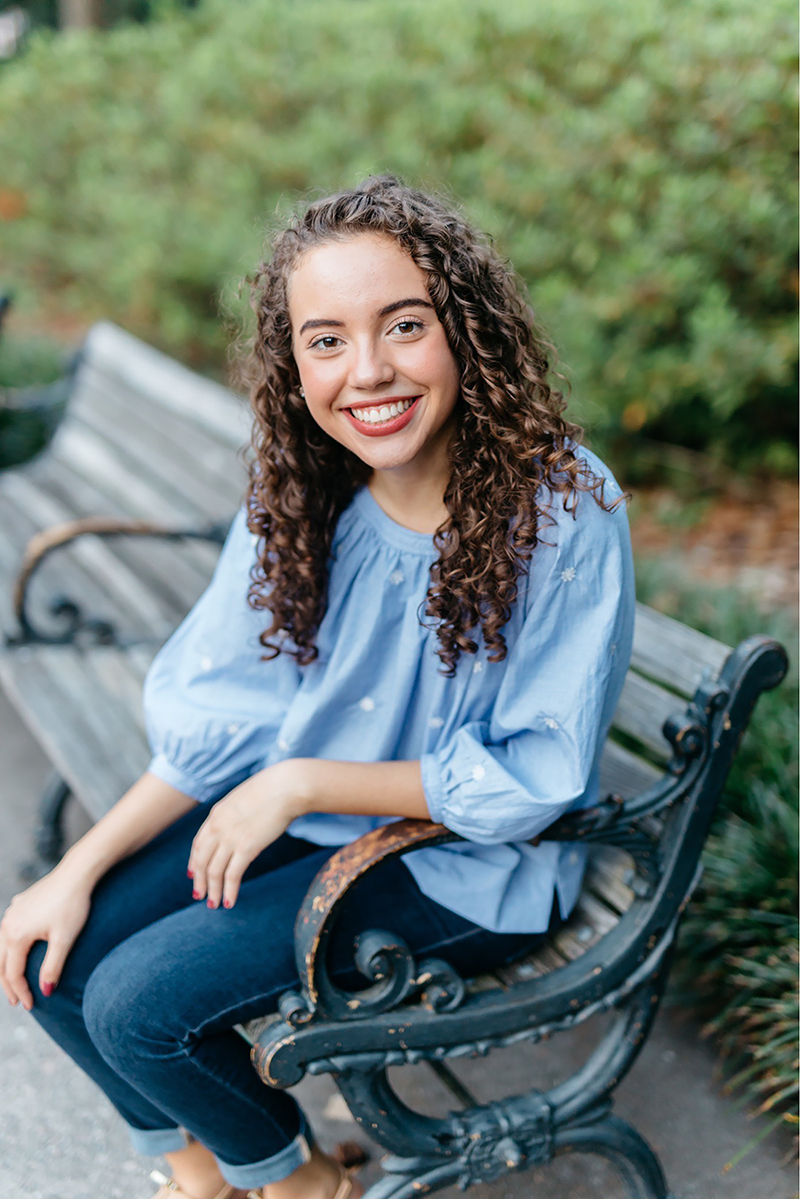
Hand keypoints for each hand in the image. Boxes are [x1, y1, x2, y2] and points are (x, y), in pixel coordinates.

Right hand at [0, 868, 91, 1009]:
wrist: (76, 873)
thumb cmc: (73, 905)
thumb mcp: (65, 939)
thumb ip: (53, 966)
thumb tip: (45, 991)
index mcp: (16, 935)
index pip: (13, 973)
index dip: (22, 992)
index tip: (32, 1006)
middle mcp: (8, 924)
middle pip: (1, 963)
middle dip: (9, 985)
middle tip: (17, 1002)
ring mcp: (12, 912)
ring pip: (1, 947)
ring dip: (7, 966)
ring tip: (14, 981)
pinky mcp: (19, 904)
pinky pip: (8, 931)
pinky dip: (10, 947)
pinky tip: (17, 950)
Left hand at [188, 760, 307, 910]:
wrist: (287, 787)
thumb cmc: (273, 790)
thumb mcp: (244, 799)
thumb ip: (235, 814)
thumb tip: (240, 824)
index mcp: (216, 814)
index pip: (198, 843)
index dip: (194, 861)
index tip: (192, 874)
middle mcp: (218, 827)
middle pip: (201, 860)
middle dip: (199, 880)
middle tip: (199, 895)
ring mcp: (231, 838)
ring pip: (213, 871)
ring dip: (212, 890)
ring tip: (213, 904)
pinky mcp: (246, 847)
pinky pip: (232, 875)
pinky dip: (229, 891)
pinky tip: (230, 902)